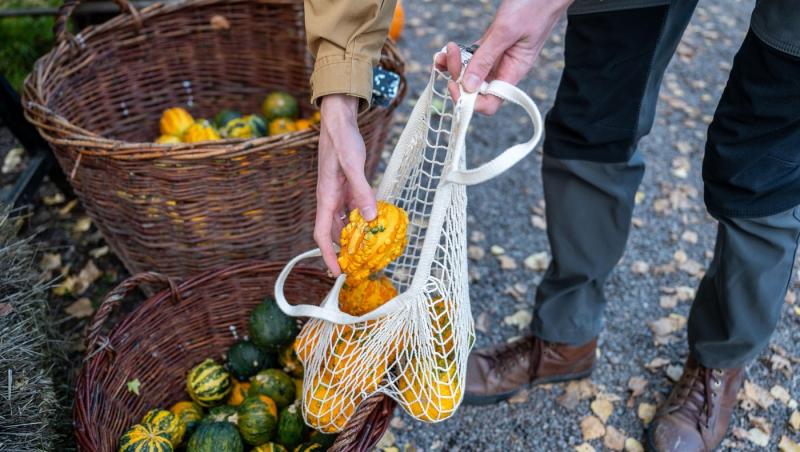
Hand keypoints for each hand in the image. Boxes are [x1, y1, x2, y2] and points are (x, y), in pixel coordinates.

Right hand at [315, 94, 376, 275]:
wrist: (338, 121)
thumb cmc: (342, 140)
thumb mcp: (354, 164)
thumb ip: (361, 191)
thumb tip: (369, 218)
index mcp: (326, 197)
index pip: (322, 234)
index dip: (328, 255)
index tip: (337, 272)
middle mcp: (330, 199)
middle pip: (332, 233)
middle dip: (342, 252)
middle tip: (358, 268)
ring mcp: (338, 194)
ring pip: (343, 223)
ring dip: (353, 237)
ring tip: (368, 252)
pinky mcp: (347, 188)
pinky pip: (353, 210)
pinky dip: (361, 220)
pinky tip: (374, 225)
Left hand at [435, 0, 571, 113]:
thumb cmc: (535, 6)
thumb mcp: (506, 31)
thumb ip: (486, 58)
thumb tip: (468, 86)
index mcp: (513, 72)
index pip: (490, 102)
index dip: (470, 100)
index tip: (455, 83)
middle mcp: (505, 69)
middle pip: (476, 88)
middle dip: (458, 76)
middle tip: (449, 55)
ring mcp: (498, 56)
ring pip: (472, 72)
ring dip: (454, 66)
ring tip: (443, 53)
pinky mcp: (492, 43)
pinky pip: (472, 56)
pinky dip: (458, 55)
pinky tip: (448, 50)